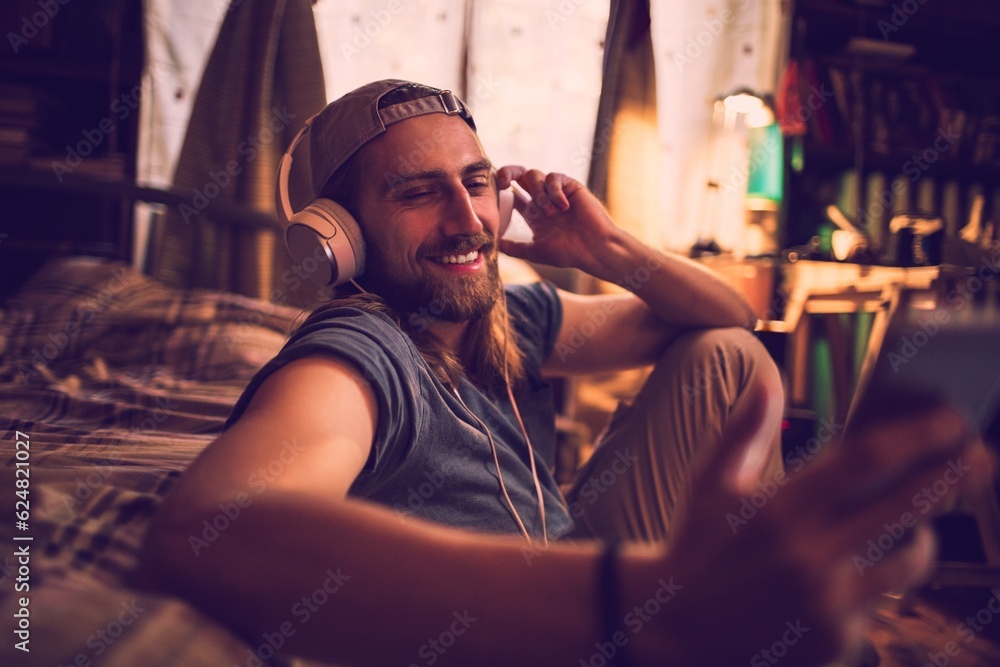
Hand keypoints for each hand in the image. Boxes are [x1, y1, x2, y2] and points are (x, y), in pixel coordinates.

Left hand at [496, 165, 624, 275]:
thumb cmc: (569, 253)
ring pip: (534, 175)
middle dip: (508, 173)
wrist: (595, 249)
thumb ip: (514, 248)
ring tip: (549, 212)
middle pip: (518, 176)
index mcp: (532, 214)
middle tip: (503, 183)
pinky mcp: (570, 186)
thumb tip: (493, 245)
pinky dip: (554, 190)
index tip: (495, 196)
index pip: (511, 195)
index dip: (500, 191)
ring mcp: (556, 192)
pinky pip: (554, 177)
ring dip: (537, 192)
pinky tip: (563, 206)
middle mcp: (542, 200)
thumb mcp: (535, 251)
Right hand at [639, 390, 993, 665]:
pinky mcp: (837, 641)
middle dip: (948, 477)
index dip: (915, 435)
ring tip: (911, 523)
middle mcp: (810, 555)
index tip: (948, 419)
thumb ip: (744, 430)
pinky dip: (876, 581)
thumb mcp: (710, 484)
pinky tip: (854, 574)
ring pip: (908, 559)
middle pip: (905, 506)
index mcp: (779, 509)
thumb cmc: (696, 547)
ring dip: (918, 534)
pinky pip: (882, 602)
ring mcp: (829, 603)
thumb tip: (766, 379)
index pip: (865, 461)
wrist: (675, 631)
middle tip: (977, 456)